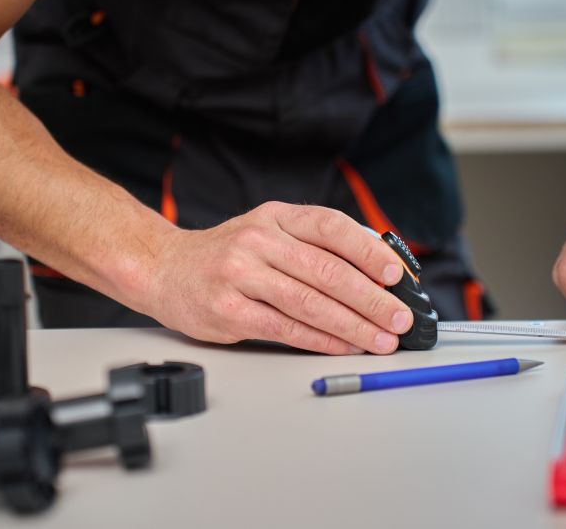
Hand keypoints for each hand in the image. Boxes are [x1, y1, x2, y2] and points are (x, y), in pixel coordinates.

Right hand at [146, 202, 413, 354]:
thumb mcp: (267, 232)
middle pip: (326, 270)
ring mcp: (240, 275)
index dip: (369, 251)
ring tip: (382, 340)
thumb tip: (376, 270)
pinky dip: (322, 341)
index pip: (331, 226)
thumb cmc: (226, 255)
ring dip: (353, 325)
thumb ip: (312, 245)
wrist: (165, 269)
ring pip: (310, 302)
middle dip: (372, 299)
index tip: (398, 275)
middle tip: (400, 318)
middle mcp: (257, 240)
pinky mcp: (229, 311)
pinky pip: (286, 329)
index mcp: (274, 217)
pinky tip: (345, 346)